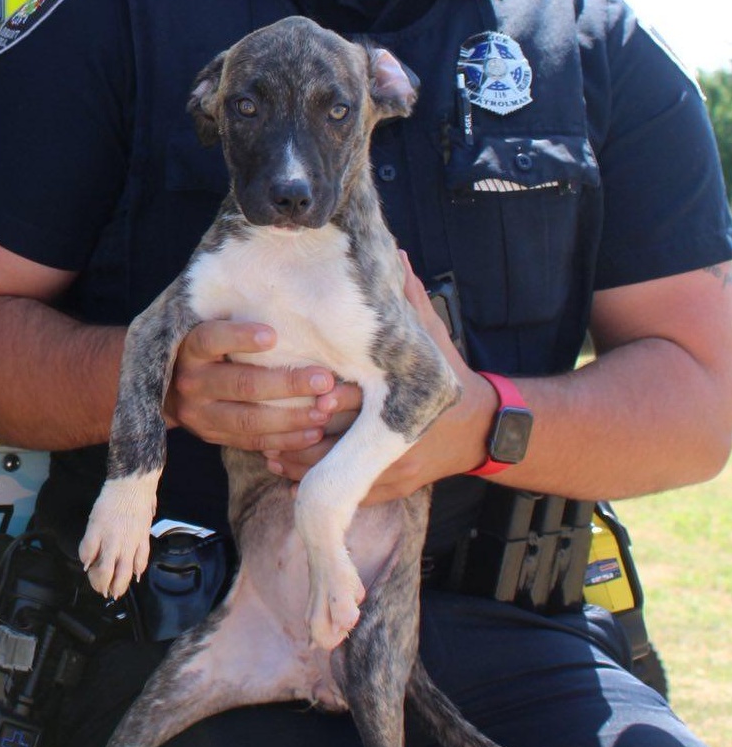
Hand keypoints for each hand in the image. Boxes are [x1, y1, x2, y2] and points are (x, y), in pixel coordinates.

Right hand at [164, 319, 360, 451]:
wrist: (168, 392)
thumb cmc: (208, 351)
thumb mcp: (210, 330)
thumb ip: (238, 322)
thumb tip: (289, 307)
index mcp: (191, 349)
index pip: (211, 339)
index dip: (240, 337)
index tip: (273, 336)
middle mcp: (192, 383)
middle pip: (241, 384)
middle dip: (287, 384)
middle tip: (324, 380)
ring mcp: (200, 415)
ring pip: (248, 419)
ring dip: (291, 418)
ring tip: (324, 412)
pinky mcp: (212, 437)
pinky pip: (252, 442)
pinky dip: (285, 441)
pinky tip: (313, 433)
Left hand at [264, 252, 490, 500]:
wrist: (483, 429)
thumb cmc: (451, 376)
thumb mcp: (433, 336)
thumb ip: (409, 299)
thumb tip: (393, 252)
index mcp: (403, 399)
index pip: (358, 404)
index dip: (326, 404)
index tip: (298, 398)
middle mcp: (397, 438)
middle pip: (339, 445)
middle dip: (299, 439)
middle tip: (263, 431)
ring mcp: (396, 469)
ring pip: (338, 476)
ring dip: (300, 467)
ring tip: (267, 452)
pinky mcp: (394, 488)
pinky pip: (349, 494)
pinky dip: (317, 487)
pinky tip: (289, 477)